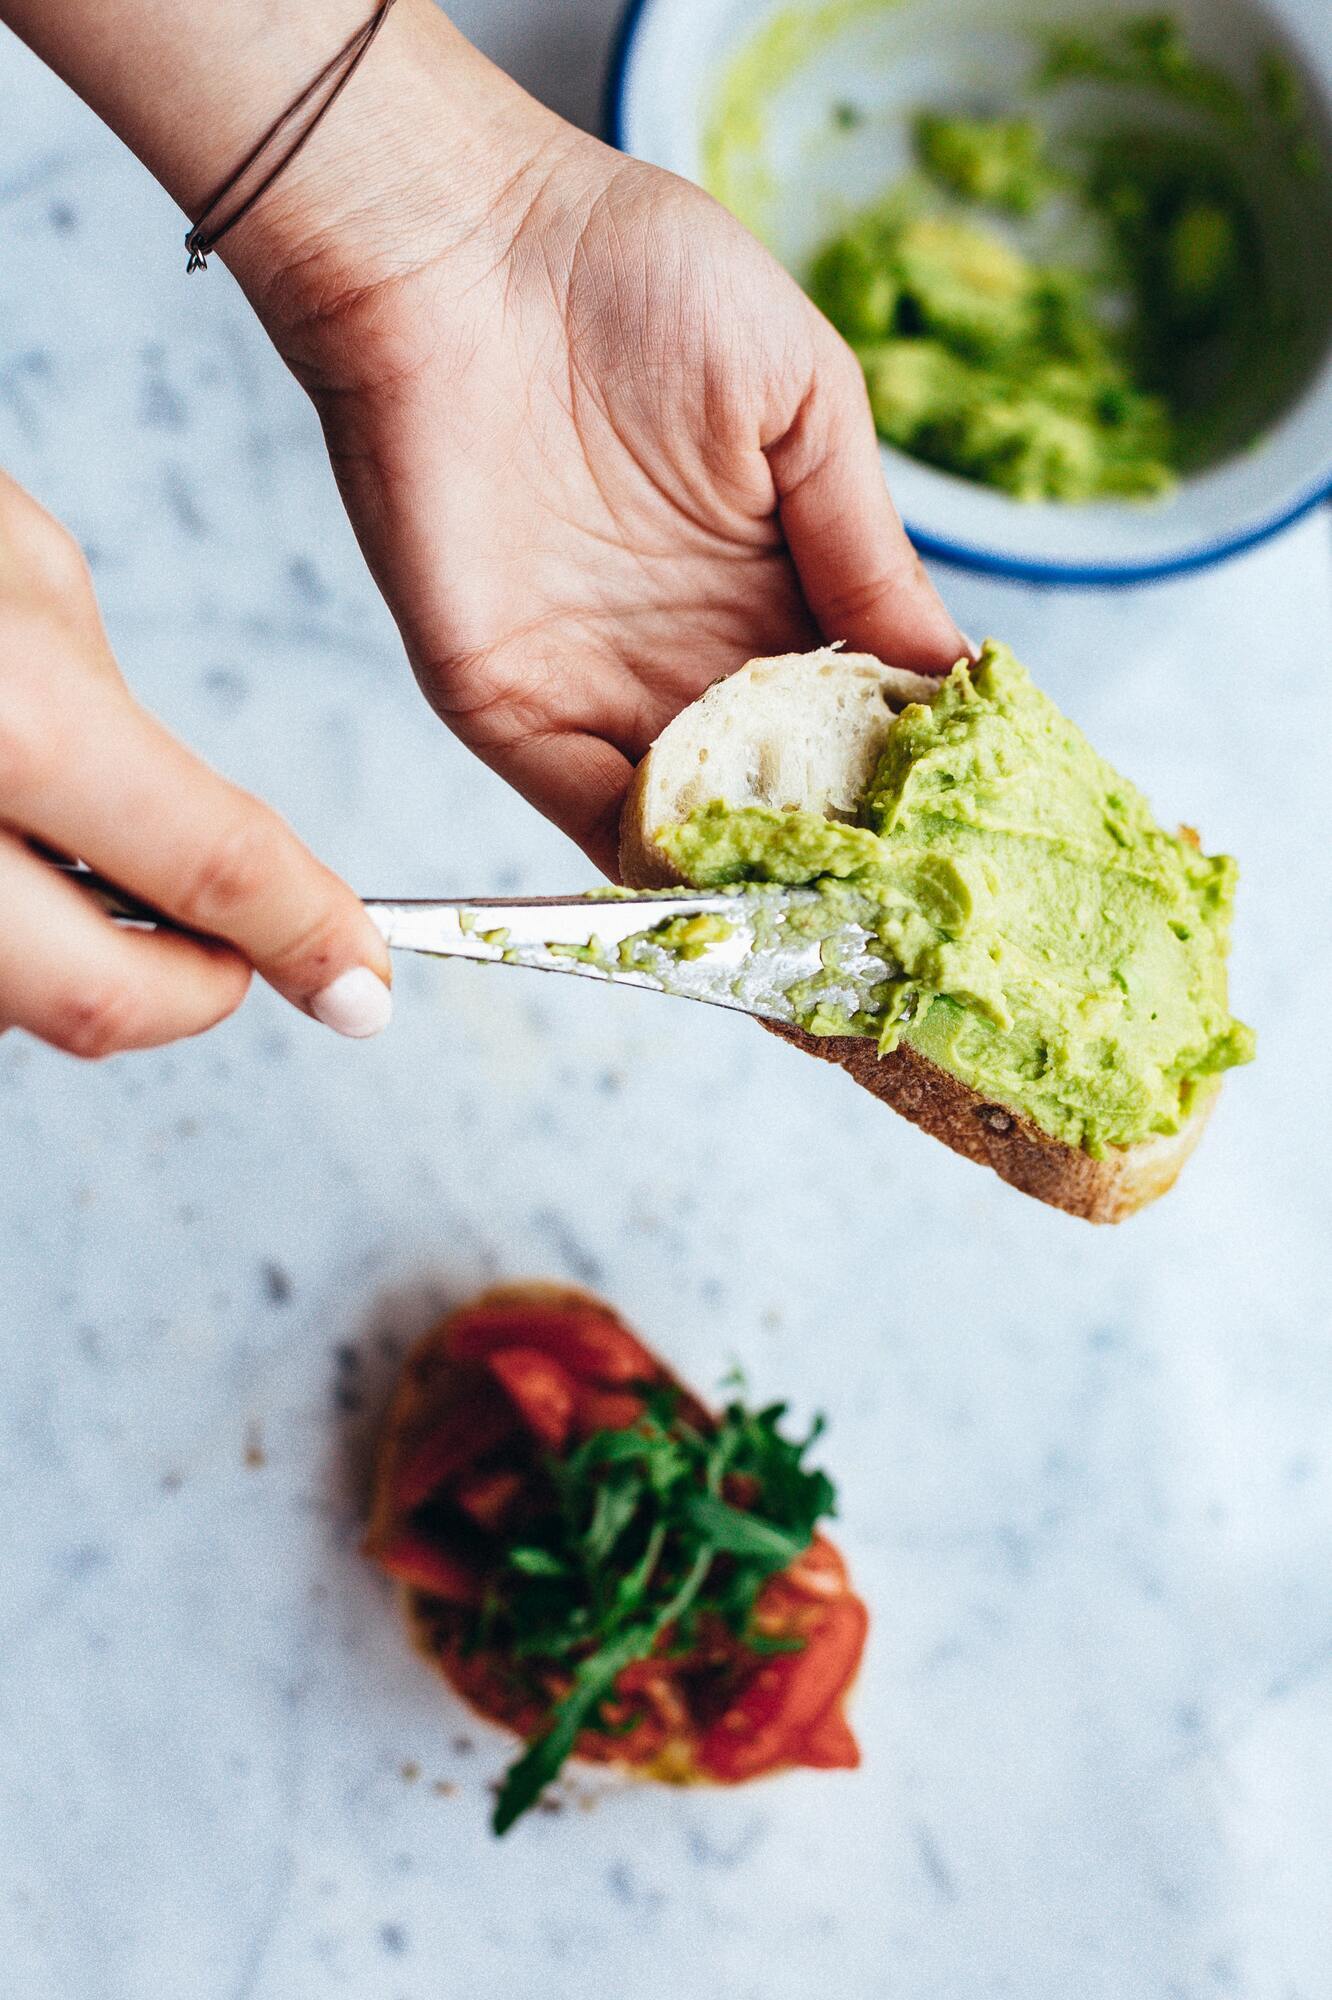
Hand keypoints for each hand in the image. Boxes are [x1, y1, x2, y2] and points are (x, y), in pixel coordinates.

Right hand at [0, 472, 391, 1055]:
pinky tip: (9, 868)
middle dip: (193, 994)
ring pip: (2, 1008)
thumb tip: (172, 851)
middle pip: (91, 1002)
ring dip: (75, 971)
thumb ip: (112, 722)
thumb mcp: (22, 567)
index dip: (308, 933)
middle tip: (240, 959)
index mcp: (3, 716)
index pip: (210, 866)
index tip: (361, 982)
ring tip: (91, 876)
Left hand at [243, 16, 969, 873]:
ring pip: (694, 832)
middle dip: (844, 863)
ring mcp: (597, 693)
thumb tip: (955, 670)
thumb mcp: (804, 398)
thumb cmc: (631, 276)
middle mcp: (688, 656)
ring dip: (762, 889)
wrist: (453, 246)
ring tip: (844, 947)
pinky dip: (661, 878)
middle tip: (919, 926)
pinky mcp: (505, 711)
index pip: (853, 715)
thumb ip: (870, 543)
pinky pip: (589, 825)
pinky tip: (737, 911)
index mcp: (770, 587)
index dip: (910, 778)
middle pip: (780, 793)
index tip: (976, 834)